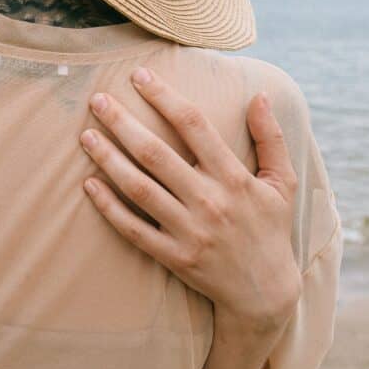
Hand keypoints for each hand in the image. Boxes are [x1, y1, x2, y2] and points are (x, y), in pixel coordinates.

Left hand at [79, 67, 301, 333]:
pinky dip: (108, 207)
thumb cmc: (270, 228)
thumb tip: (260, 95)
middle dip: (123, 122)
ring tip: (85, 135)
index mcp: (234, 178)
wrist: (265, 293)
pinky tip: (89, 184)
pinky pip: (133, 229)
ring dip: (108, 159)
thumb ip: (271, 139)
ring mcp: (189, 231)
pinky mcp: (173, 257)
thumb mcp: (282, 183)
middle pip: (156, 154)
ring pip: (139, 188)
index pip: (194, 126)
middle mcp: (209, 201)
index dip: (164, 97)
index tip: (139, 75)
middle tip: (98, 99)